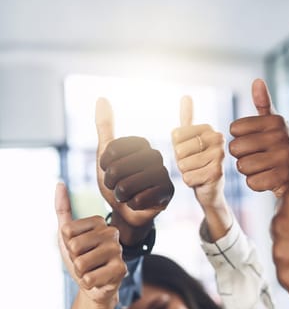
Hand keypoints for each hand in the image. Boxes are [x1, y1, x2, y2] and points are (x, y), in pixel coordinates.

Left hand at [55, 182, 126, 305]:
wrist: (93, 284)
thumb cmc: (80, 256)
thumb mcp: (66, 234)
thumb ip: (63, 208)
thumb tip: (59, 183)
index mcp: (99, 221)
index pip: (67, 231)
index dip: (67, 243)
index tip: (78, 247)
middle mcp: (111, 231)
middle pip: (74, 246)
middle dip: (74, 259)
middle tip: (85, 260)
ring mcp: (118, 250)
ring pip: (81, 263)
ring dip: (81, 272)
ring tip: (92, 269)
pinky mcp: (121, 268)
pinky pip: (90, 277)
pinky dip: (88, 282)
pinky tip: (99, 278)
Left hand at [95, 98, 173, 230]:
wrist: (127, 210)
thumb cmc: (116, 181)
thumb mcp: (105, 155)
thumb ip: (105, 127)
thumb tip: (101, 98)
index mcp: (141, 144)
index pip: (112, 150)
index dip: (104, 164)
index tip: (108, 169)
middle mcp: (155, 154)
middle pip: (119, 169)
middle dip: (110, 182)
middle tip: (116, 186)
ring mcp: (163, 173)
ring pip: (128, 186)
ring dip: (120, 195)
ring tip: (126, 194)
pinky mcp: (168, 191)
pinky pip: (139, 200)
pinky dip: (132, 205)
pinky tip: (138, 202)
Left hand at [172, 95, 231, 239]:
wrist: (210, 189)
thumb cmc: (196, 162)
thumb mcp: (188, 140)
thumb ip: (187, 118)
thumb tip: (186, 96)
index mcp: (209, 129)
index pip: (176, 135)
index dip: (177, 148)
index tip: (190, 152)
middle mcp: (218, 139)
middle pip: (179, 149)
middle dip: (181, 161)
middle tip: (194, 164)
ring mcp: (220, 155)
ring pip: (183, 164)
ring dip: (186, 172)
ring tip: (198, 172)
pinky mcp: (217, 173)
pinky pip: (188, 178)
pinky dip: (190, 182)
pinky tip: (201, 181)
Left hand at [229, 79, 288, 197]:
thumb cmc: (281, 145)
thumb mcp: (274, 124)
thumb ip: (263, 104)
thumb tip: (256, 81)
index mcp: (276, 121)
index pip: (234, 128)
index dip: (239, 137)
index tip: (254, 140)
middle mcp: (281, 136)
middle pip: (235, 148)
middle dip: (241, 155)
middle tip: (257, 156)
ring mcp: (283, 158)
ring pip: (241, 166)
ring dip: (248, 170)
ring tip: (263, 167)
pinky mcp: (282, 179)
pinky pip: (251, 182)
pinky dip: (255, 183)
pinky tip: (267, 178)